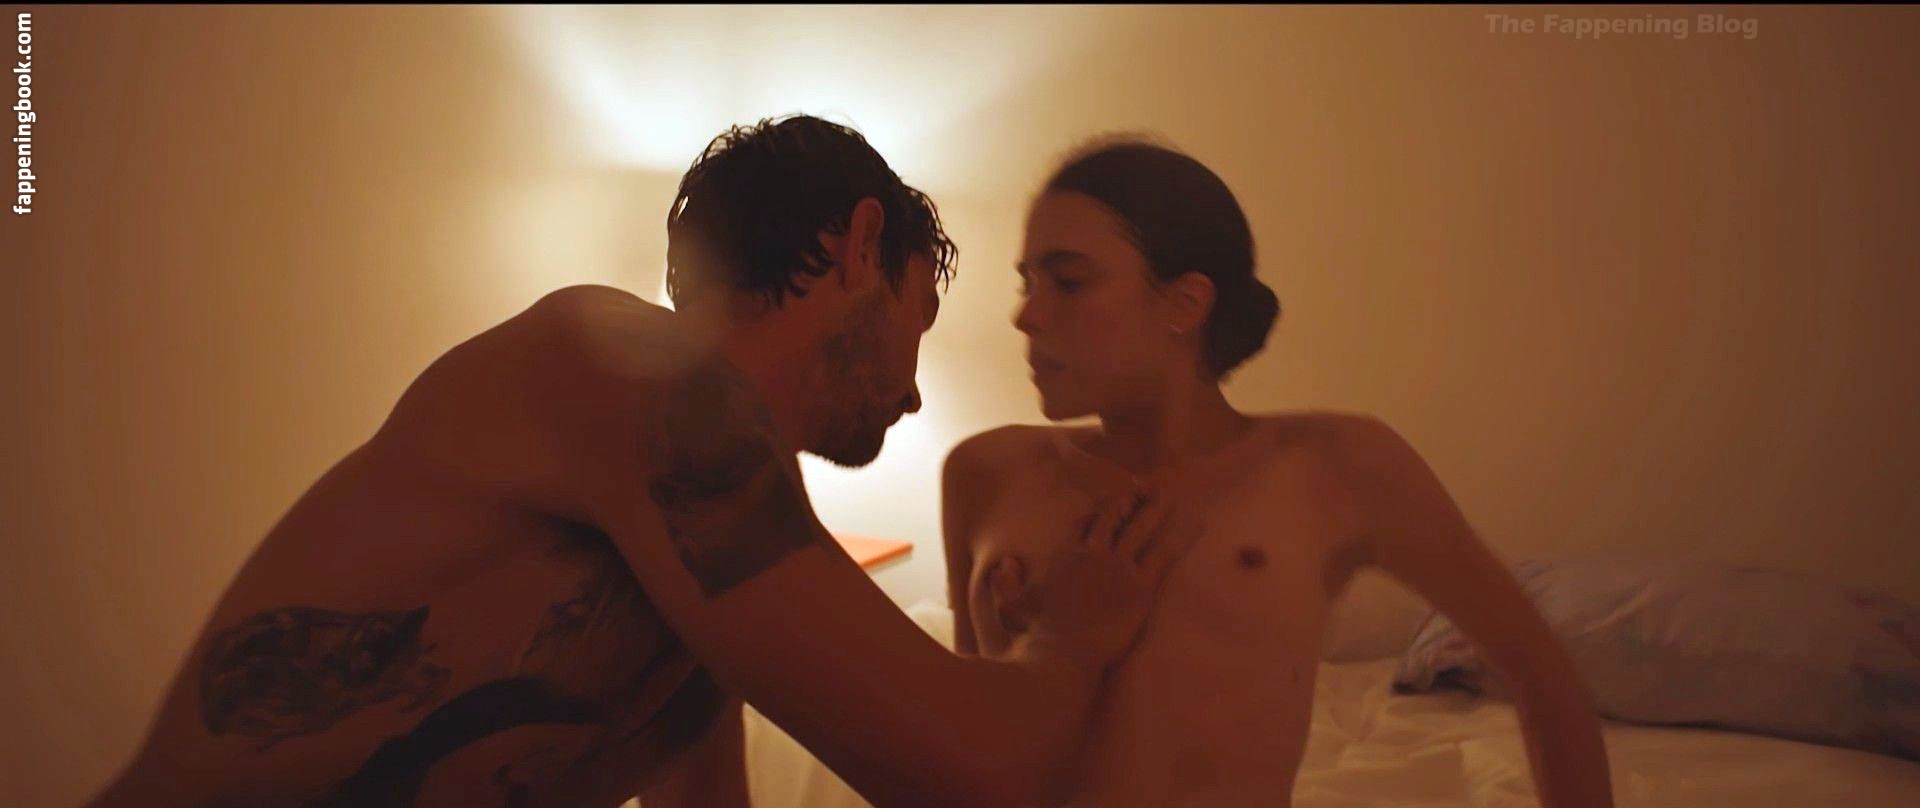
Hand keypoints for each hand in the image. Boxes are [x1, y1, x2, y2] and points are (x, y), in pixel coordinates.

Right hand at [986, 486, 1201, 673]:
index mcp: (1068, 555)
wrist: (1060, 655)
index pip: (1089, 521)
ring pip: (1144, 529)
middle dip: (1134, 499)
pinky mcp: (1140, 589)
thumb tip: (1005, 563)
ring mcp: (1120, 570)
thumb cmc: (1035, 634)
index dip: (1106, 507)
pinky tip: (1197, 526)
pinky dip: (1182, 538)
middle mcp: (1096, 555)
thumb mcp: (1012, 604)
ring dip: (1158, 510)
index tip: (1120, 498)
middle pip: (1118, 517)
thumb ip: (1007, 581)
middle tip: (1150, 487)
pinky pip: (1165, 555)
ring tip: (1173, 496)